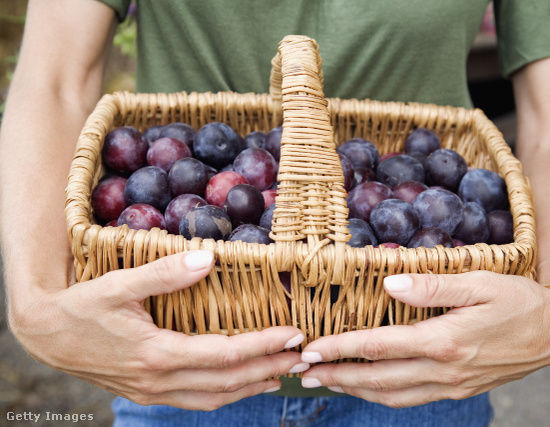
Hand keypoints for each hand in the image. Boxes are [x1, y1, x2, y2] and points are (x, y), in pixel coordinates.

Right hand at [8, 251, 306, 409]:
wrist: (45, 336)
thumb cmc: (81, 307)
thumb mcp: (119, 284)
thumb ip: (164, 274)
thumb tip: (208, 259)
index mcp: (157, 353)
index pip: (225, 355)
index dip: (263, 345)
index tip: (293, 334)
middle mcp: (159, 381)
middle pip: (227, 382)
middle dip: (268, 369)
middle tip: (300, 356)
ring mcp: (153, 392)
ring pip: (214, 399)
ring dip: (251, 387)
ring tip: (281, 373)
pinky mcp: (148, 393)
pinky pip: (196, 401)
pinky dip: (225, 394)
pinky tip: (241, 384)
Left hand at [299, 271, 549, 407]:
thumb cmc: (518, 300)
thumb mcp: (479, 282)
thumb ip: (433, 286)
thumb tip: (389, 283)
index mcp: (445, 341)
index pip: (379, 346)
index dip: (341, 348)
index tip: (311, 350)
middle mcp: (444, 370)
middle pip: (377, 378)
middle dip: (336, 376)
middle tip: (303, 373)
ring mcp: (451, 385)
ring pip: (392, 395)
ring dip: (355, 390)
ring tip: (325, 383)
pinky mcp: (458, 389)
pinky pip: (412, 398)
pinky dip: (382, 396)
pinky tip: (368, 388)